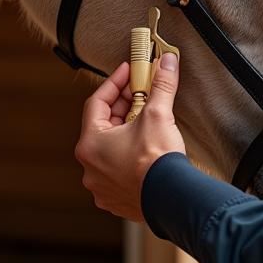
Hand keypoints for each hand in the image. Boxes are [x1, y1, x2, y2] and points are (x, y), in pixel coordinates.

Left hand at [75, 55, 185, 222]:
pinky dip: (130, 155)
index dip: (114, 82)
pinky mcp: (117, 199)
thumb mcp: (158, 114)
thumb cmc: (157, 163)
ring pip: (111, 149)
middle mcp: (90, 167)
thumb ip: (161, 85)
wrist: (172, 199)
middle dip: (125, 106)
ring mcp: (102, 186)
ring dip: (127, 132)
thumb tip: (166, 63)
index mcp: (91, 144)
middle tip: (142, 93)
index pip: (97, 102)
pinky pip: (119, 170)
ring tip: (147, 119)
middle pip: (104, 125)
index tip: (128, 72)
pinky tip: (146, 148)